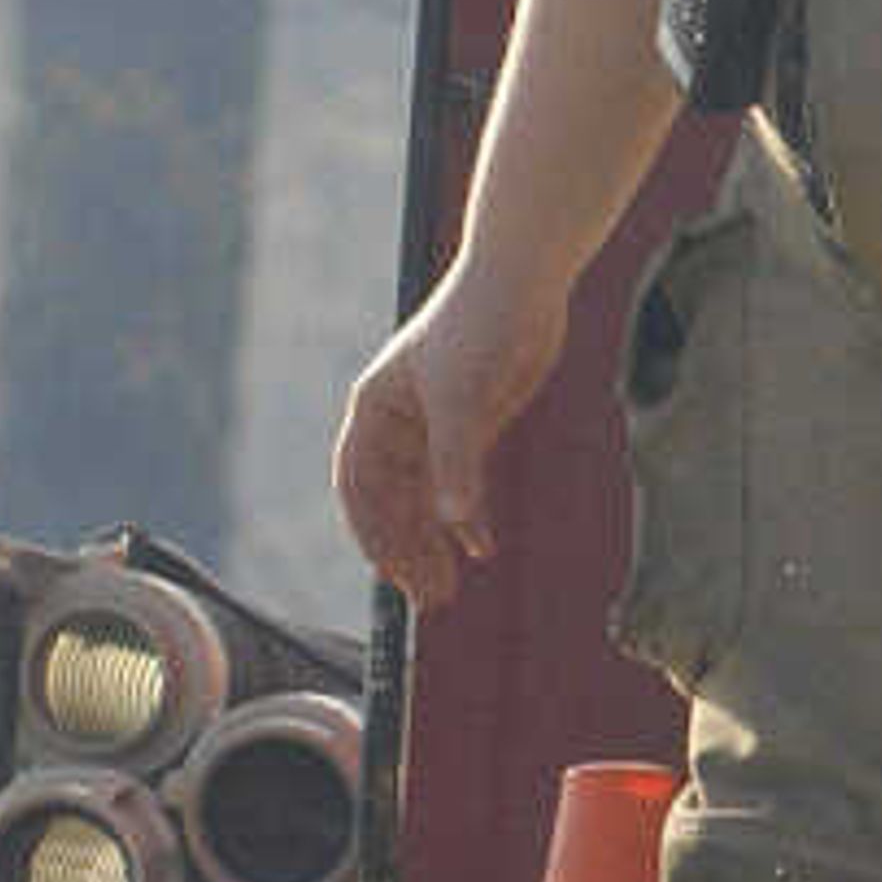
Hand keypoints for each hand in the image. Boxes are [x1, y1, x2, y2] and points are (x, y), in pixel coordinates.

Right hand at [329, 260, 569, 604]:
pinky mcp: (473, 425)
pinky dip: (466, 517)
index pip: (358, 483)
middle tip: (429, 598)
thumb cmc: (479, 328)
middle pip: (391, 499)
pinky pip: (460, 484)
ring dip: (432, 541)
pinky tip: (479, 547)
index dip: (371, 531)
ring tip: (446, 588)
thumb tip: (456, 530)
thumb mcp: (463, 403)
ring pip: (424, 497)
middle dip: (405, 548)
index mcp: (375, 408)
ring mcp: (435, 424)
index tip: (391, 575)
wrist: (523, 283)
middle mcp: (398, 421)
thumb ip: (457, 469)